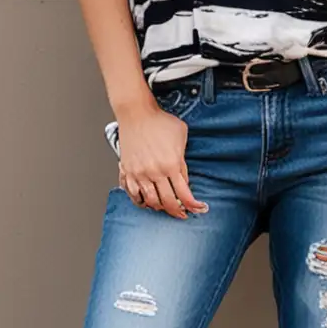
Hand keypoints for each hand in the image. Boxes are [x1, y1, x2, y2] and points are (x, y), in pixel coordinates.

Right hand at [115, 99, 208, 218]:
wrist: (136, 113)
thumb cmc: (159, 121)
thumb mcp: (181, 137)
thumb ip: (183, 161)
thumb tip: (183, 179)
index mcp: (171, 163)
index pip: (185, 194)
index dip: (194, 205)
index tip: (198, 209)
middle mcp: (155, 171)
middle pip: (168, 202)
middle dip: (178, 212)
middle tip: (182, 214)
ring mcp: (140, 172)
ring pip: (151, 201)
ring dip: (160, 208)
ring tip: (166, 207)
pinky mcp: (128, 171)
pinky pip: (133, 194)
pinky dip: (140, 201)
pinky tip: (146, 202)